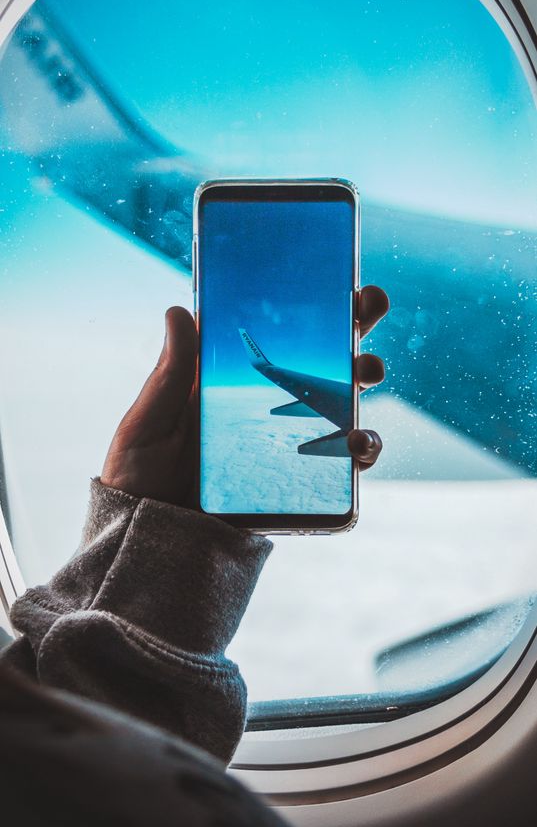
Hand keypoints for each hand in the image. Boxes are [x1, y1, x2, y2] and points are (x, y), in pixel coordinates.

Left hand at [101, 285, 388, 505]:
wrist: (147, 545)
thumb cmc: (139, 479)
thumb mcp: (146, 424)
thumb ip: (169, 376)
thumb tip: (178, 311)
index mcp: (234, 385)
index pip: (281, 338)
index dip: (316, 308)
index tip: (340, 281)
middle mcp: (269, 411)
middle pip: (324, 364)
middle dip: (357, 331)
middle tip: (368, 306)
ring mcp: (289, 448)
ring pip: (343, 408)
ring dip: (364, 385)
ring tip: (366, 375)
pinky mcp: (302, 487)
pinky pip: (343, 468)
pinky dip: (361, 452)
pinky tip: (357, 443)